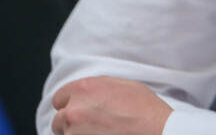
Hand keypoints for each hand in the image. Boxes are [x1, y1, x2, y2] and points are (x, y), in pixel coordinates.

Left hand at [51, 76, 171, 134]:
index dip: (70, 104)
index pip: (59, 97)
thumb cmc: (146, 110)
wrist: (157, 132)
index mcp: (84, 89)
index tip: (79, 110)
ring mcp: (74, 134)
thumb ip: (99, 86)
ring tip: (99, 133)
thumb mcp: (124, 85)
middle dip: (71, 122)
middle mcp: (74, 111)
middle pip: (58, 119)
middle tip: (90, 126)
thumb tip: (89, 92)